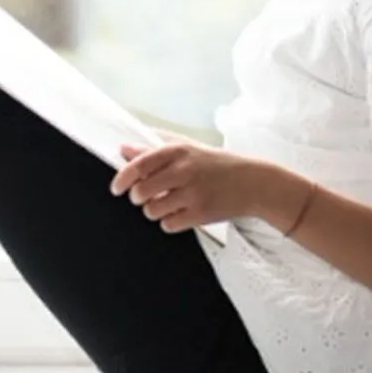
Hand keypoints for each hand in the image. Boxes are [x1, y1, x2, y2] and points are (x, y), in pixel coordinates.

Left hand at [109, 138, 265, 233]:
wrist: (254, 183)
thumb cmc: (218, 165)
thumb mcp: (187, 149)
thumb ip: (153, 148)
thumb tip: (123, 149)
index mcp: (178, 152)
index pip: (138, 165)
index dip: (122, 179)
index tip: (117, 188)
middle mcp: (184, 171)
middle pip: (141, 192)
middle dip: (138, 198)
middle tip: (146, 197)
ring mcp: (193, 194)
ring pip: (152, 211)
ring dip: (154, 211)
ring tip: (167, 204)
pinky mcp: (201, 214)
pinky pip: (168, 225)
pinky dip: (169, 222)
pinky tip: (180, 213)